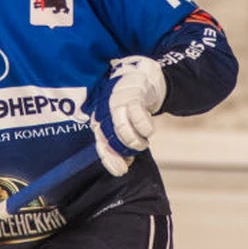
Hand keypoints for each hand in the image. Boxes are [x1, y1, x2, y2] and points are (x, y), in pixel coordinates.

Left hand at [90, 56, 166, 175]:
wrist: (140, 78)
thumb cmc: (128, 106)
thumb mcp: (121, 124)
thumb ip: (120, 144)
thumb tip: (122, 168)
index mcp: (99, 121)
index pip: (101, 144)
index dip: (110, 159)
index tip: (122, 170)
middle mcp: (104, 113)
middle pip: (112, 140)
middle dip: (126, 151)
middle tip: (136, 150)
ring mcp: (117, 103)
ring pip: (123, 131)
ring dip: (136, 142)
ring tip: (143, 141)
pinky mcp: (132, 95)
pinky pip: (137, 116)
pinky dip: (144, 128)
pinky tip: (148, 131)